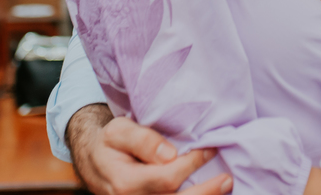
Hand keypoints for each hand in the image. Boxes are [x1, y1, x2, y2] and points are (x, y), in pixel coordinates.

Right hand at [69, 106, 230, 194]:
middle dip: (205, 193)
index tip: (209, 149)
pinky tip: (206, 193)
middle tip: (227, 180)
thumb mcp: (119, 131)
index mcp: (124, 183)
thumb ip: (143, 140)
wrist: (93, 160)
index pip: (167, 178)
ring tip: (224, 188)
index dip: (191, 164)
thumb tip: (170, 154)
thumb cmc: (109, 142)